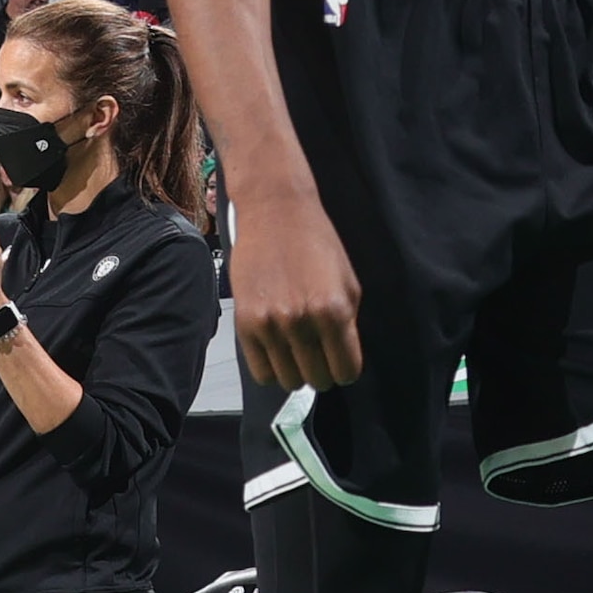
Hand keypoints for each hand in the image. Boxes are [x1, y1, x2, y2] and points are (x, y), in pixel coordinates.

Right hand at [224, 178, 364, 389]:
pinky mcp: (245, 322)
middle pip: (318, 379)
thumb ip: (347, 324)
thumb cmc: (315, 241)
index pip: (346, 371)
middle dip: (322, 370)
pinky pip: (260, 371)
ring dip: (296, 370)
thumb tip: (341, 358)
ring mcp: (270, 324)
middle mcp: (302, 321)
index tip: (340, 361)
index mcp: (334, 310)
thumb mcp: (348, 282)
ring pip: (289, 380)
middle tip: (318, 352)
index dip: (345, 368)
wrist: (274, 211)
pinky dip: (272, 367)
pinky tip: (277, 348)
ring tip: (296, 349)